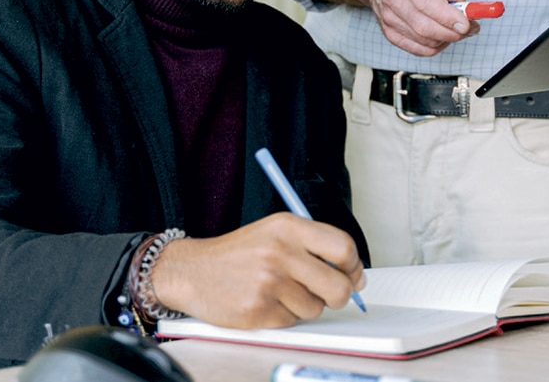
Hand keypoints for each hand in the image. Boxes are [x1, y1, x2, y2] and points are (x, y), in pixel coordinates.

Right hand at [151, 213, 365, 328]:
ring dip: (307, 305)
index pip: (342, 247)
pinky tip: (268, 301)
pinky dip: (286, 316)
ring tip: (284, 291)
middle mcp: (281, 252)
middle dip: (341, 294)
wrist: (194, 270)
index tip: (354, 273)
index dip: (354, 265)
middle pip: (338, 285)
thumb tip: (353, 272)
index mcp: (289, 227)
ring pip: (316, 307)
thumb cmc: (240, 252)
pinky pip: (293, 322)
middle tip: (331, 293)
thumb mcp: (276, 231)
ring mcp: (269, 283)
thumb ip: (313, 244)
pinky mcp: (259, 310)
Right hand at [368, 0, 479, 56]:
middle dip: (452, 32)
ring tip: (459, 29)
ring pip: (422, 40)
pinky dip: (434, 47)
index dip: (448, 16)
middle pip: (424, 26)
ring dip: (446, 39)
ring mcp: (389, 18)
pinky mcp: (389, 32)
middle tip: (470, 28)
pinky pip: (415, 48)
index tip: (466, 22)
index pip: (426, 2)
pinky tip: (443, 36)